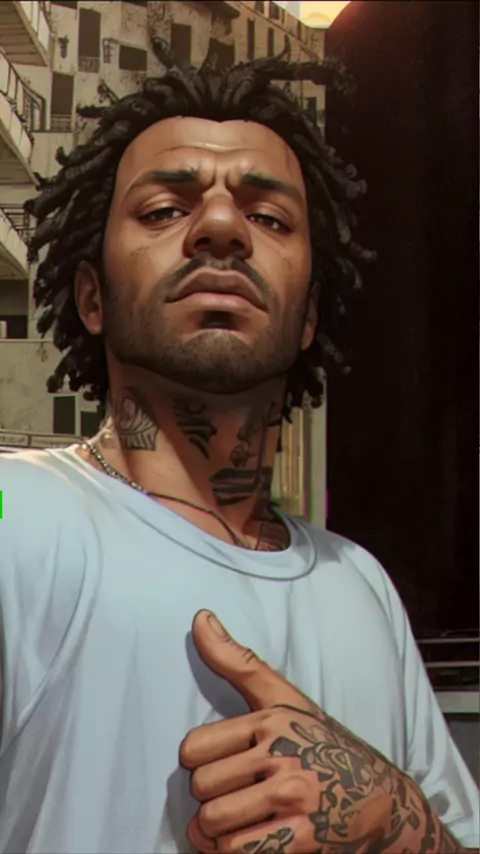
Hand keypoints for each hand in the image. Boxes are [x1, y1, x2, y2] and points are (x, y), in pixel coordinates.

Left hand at [179, 611, 422, 853]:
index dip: (198, 761)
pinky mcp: (304, 840)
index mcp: (272, 721)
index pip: (194, 748)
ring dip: (216, 832)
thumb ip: (237, 661)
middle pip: (203, 789)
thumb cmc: (323, 742)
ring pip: (215, 824)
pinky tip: (247, 841)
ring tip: (234, 821)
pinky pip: (238, 852)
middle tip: (231, 796)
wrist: (380, 798)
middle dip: (209, 798)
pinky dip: (233, 852)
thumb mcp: (283, 698)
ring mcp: (295, 799)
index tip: (218, 764)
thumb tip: (200, 617)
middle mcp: (284, 757)